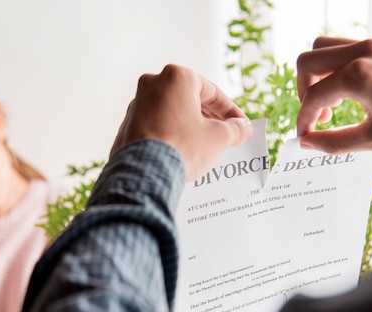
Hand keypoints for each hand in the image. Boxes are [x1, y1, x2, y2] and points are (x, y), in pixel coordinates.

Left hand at [111, 64, 253, 180]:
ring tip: (204, 144)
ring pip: (172, 112)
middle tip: (225, 134)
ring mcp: (136, 104)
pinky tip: (182, 150)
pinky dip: (171, 133)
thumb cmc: (182, 148)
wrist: (144, 174)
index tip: (241, 125)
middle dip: (210, 117)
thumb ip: (234, 129)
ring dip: (190, 125)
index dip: (231, 111)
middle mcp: (152, 84)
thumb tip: (243, 127)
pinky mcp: (127, 125)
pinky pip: (156, 125)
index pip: (212, 92)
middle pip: (190, 99)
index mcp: (177, 78)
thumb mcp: (218, 138)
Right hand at [296, 37, 371, 152]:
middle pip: (308, 61)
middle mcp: (363, 52)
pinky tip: (354, 90)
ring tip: (333, 100)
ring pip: (325, 47)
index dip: (303, 120)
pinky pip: (348, 47)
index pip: (312, 97)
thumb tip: (307, 143)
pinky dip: (339, 67)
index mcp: (358, 77)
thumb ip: (334, 142)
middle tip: (318, 116)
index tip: (305, 137)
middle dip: (304, 91)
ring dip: (319, 73)